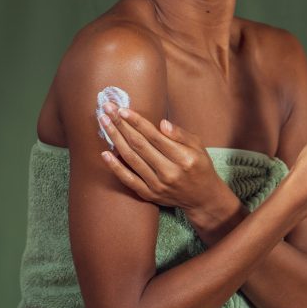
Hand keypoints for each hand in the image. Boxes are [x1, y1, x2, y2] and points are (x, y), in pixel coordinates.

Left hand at [97, 102, 230, 212]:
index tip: (122, 109)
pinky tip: (105, 154)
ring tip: (104, 123)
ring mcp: (157, 185)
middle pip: (139, 145)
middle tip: (107, 109)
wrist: (202, 198)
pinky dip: (115, 167)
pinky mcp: (149, 194)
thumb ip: (180, 134)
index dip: (137, 122)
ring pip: (131, 159)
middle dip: (121, 125)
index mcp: (183, 158)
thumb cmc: (200, 166)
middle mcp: (169, 172)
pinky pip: (128, 179)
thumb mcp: (199, 146)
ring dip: (115, 139)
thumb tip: (162, 123)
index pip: (155, 136)